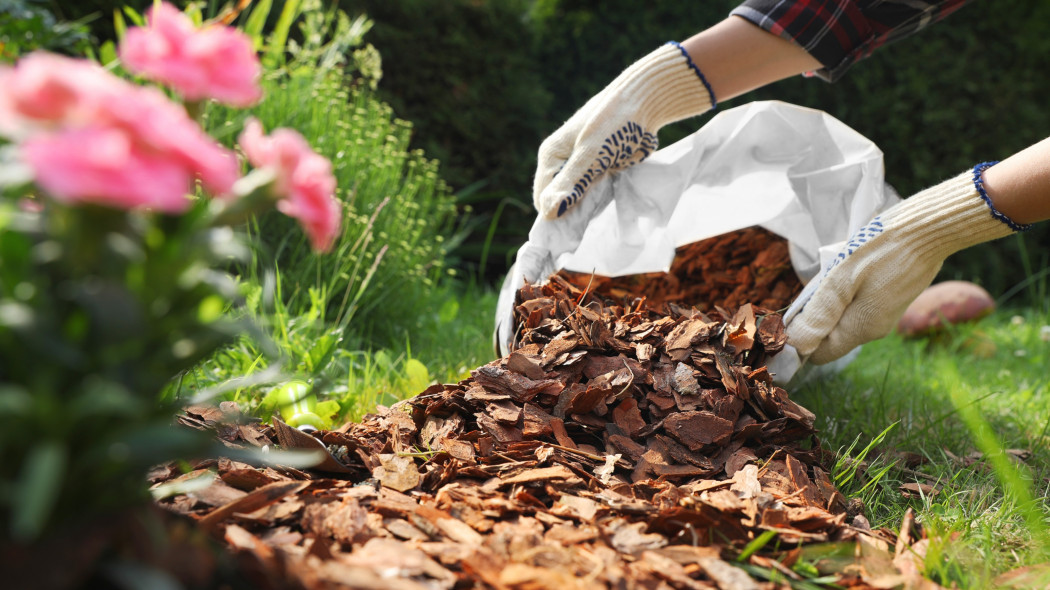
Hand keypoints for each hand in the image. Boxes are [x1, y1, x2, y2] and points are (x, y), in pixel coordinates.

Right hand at [533, 42, 713, 218]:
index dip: (554, 215)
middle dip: (570, 214)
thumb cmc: (615, 124)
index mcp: (551, 156)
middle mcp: (562, 163)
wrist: (646, 103)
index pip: (542, 197)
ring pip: (577, 199)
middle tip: (589, 223)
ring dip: (586, 209)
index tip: (571, 231)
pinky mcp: (601, 170)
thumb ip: (571, 183)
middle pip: (558, 199)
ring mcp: (582, 167)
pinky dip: (600, 202)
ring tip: (600, 214)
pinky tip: (609, 206)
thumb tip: (549, 213)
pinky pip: (595, 194)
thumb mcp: (591, 154)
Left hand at [785, 164, 1027, 363]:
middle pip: (830, 337)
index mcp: (862, 328)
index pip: (819, 353)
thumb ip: (819, 314)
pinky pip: (856, 307)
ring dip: (827, 306)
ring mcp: (884, 315)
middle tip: (807, 289)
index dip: (799, 341)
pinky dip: (843, 296)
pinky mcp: (889, 300)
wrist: (929, 227)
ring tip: (825, 278)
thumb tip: (797, 346)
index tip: (785, 318)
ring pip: (842, 321)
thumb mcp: (842, 279)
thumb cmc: (882, 249)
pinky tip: (844, 274)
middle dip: (812, 321)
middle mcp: (874, 329)